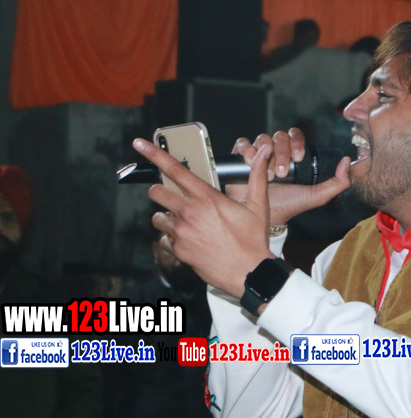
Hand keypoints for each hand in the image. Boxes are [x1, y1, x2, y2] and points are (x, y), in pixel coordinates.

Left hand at [134, 138, 275, 297]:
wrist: (249, 273)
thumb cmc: (254, 240)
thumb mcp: (258, 205)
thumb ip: (257, 176)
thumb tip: (264, 152)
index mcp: (207, 198)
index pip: (175, 169)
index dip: (154, 154)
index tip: (139, 144)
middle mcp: (190, 213)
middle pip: (157, 192)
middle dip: (161, 192)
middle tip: (173, 198)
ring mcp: (182, 232)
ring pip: (158, 218)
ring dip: (167, 218)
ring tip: (184, 224)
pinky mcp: (179, 250)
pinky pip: (165, 240)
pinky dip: (174, 239)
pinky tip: (191, 242)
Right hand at [231, 128, 350, 224]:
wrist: (268, 217)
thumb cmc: (292, 204)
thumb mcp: (318, 195)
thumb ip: (339, 182)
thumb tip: (348, 161)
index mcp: (294, 153)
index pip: (296, 136)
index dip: (297, 142)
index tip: (299, 157)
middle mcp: (276, 150)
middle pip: (279, 136)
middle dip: (282, 153)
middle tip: (282, 173)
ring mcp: (258, 152)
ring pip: (262, 139)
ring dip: (265, 153)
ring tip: (268, 174)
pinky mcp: (241, 157)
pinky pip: (242, 144)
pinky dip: (247, 149)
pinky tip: (251, 162)